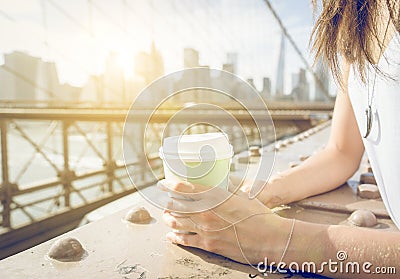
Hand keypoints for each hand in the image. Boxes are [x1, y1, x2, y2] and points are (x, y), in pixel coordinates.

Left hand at [158, 179, 293, 264]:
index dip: (169, 185)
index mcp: (214, 197)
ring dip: (168, 218)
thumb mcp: (243, 195)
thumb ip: (228, 188)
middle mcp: (205, 212)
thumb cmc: (259, 215)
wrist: (269, 239)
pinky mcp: (208, 245)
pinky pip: (185, 240)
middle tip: (165, 200)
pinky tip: (170, 235)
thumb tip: (222, 181)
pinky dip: (174, 237)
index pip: (184, 188)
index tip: (162, 183)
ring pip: (176, 223)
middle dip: (167, 203)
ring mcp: (205, 230)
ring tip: (166, 216)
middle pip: (176, 206)